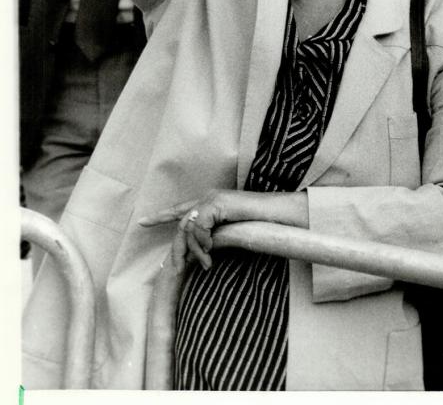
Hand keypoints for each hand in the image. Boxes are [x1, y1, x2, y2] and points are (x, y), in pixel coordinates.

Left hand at [138, 189, 308, 270]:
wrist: (275, 214)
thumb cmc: (258, 225)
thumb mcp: (230, 232)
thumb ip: (214, 236)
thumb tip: (201, 250)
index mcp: (209, 203)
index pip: (180, 209)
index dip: (161, 215)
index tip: (142, 221)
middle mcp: (207, 197)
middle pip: (181, 224)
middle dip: (177, 249)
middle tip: (176, 269)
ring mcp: (211, 199)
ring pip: (188, 228)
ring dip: (194, 250)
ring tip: (207, 263)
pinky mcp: (216, 203)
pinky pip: (199, 227)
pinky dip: (203, 242)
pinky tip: (211, 251)